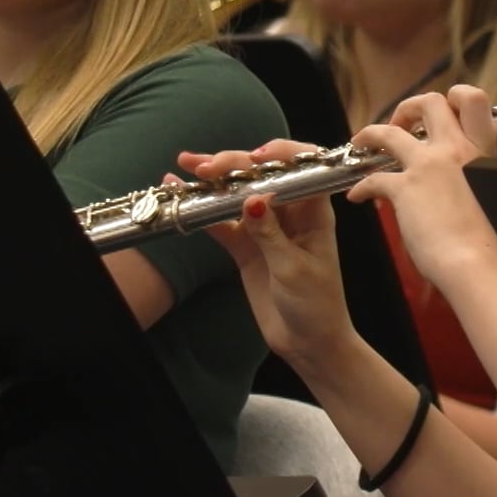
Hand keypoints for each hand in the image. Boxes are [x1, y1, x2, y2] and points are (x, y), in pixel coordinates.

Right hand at [190, 140, 359, 369]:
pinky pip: (221, 220)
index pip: (302, 168)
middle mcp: (289, 211)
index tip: (256, 157)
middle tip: (208, 168)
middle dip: (235, 164)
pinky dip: (202, 207)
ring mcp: (264, 226)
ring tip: (187, 164)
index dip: (281, 154)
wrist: (308, 342)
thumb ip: (270, 234)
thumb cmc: (317, 304)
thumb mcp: (294, 269)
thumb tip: (252, 199)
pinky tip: (179, 191)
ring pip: (237, 192)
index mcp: (313, 210)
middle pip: (262, 175)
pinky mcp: (245, 245)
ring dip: (214, 178)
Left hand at [348, 85, 496, 284]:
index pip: (474, 99)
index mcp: (482, 150)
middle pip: (430, 102)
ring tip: (362, 143)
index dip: (454, 99)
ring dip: (371, 134)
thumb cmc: (485, 239)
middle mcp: (456, 149)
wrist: (476, 265)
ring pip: (390, 131)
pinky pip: (373, 177)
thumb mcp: (490, 191)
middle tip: (401, 125)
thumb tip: (463, 177)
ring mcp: (429, 165)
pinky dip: (361, 186)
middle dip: (409, 107)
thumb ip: (475, 174)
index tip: (441, 116)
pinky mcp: (405, 189)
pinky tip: (358, 196)